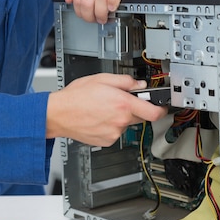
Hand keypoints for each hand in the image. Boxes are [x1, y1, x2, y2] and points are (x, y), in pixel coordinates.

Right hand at [46, 73, 166, 146]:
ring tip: (102, 108)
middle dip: (134, 107)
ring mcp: (114, 133)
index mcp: (123, 103)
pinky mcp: (107, 141)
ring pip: (126, 124)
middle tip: (119, 100)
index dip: (161, 108)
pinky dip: (110, 125)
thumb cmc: (76, 96)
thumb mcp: (101, 79)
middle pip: (140, 116)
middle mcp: (121, 120)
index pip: (154, 111)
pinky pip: (115, 132)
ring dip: (120, 116)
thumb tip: (139, 85)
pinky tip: (98, 118)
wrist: (58, 114)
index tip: (161, 105)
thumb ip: (124, 81)